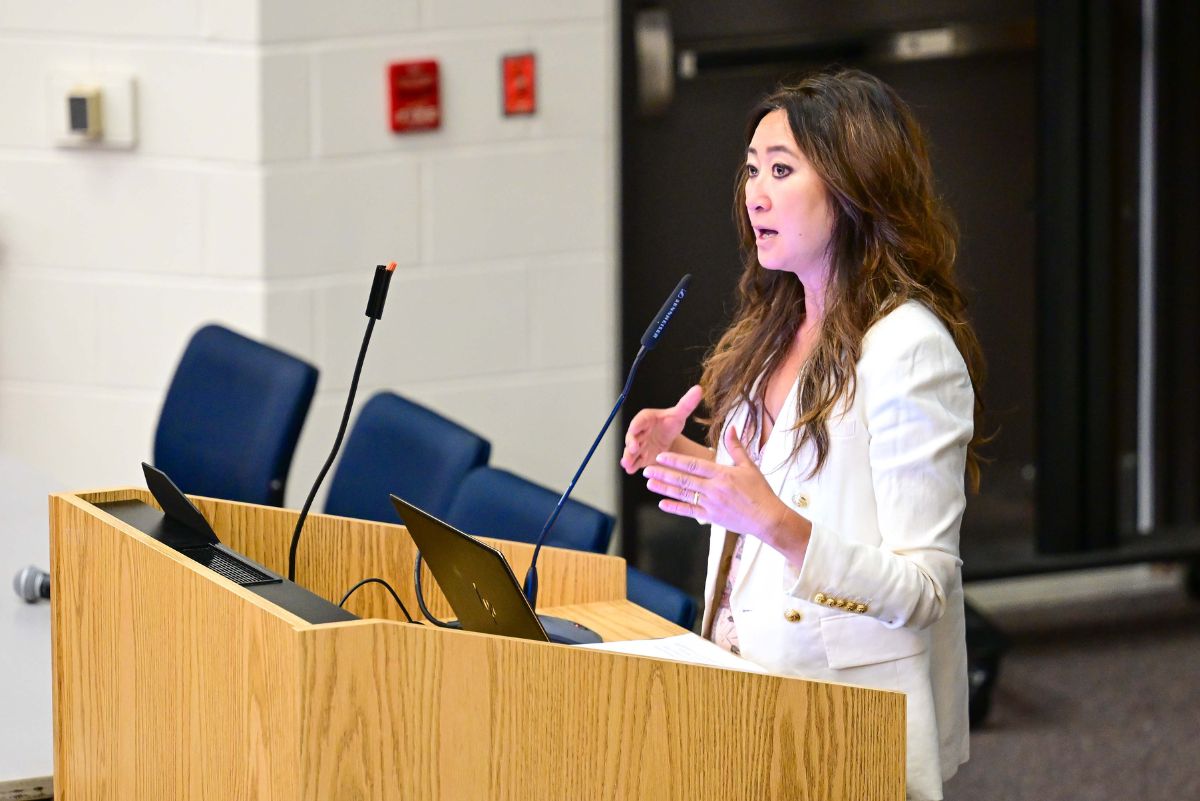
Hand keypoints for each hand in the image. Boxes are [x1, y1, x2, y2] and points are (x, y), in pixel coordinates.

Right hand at [620, 385, 703, 473]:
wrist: (669, 439)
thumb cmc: (671, 424)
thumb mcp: (679, 414)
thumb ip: (687, 403)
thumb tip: (698, 389)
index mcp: (647, 418)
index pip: (640, 420)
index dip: (637, 424)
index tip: (634, 428)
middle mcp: (639, 432)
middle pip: (632, 436)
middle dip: (631, 442)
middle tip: (633, 448)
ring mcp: (638, 445)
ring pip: (630, 451)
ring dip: (628, 456)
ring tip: (627, 463)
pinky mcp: (640, 457)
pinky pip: (634, 461)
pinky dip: (631, 465)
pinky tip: (630, 469)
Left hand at [645, 425, 809, 554]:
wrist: (767, 518)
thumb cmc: (760, 492)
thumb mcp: (749, 466)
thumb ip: (736, 447)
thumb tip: (731, 427)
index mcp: (722, 474)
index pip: (694, 465)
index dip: (675, 460)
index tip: (661, 456)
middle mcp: (714, 489)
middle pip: (683, 480)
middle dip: (663, 474)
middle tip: (647, 469)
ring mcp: (711, 504)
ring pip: (683, 495)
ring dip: (665, 489)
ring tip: (650, 483)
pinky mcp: (711, 517)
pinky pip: (690, 511)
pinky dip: (675, 508)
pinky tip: (662, 504)